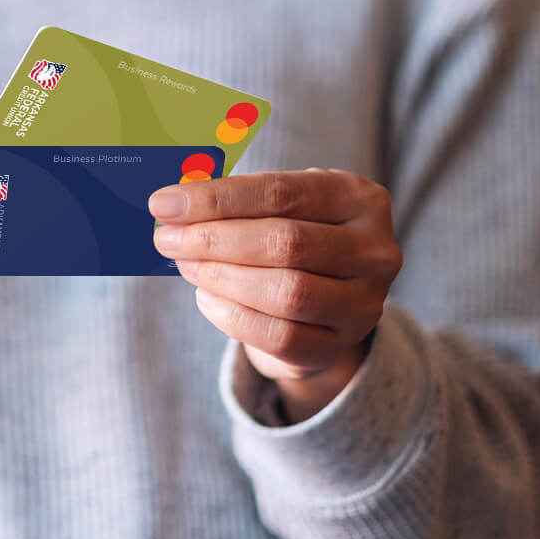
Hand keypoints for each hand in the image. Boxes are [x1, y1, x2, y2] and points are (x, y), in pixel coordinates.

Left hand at [148, 169, 401, 421]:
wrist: (325, 300)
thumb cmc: (293, 236)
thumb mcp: (280, 207)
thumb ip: (238, 202)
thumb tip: (173, 206)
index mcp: (359, 199)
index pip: (281, 193)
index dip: (217, 198)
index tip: (165, 203)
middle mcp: (374, 251)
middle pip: (285, 243)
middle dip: (214, 239)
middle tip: (167, 238)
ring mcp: (363, 303)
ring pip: (286, 292)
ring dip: (222, 277)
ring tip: (186, 265)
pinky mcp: (339, 345)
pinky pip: (280, 337)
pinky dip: (233, 316)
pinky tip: (206, 296)